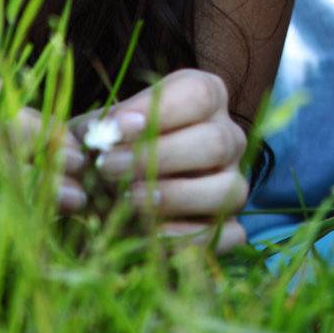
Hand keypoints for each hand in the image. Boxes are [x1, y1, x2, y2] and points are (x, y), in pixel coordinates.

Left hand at [70, 69, 248, 252]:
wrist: (112, 195)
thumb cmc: (112, 149)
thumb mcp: (101, 129)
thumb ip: (99, 127)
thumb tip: (103, 133)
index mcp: (206, 98)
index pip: (200, 94)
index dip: (159, 110)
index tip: (114, 128)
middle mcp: (228, 137)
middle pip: (215, 142)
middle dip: (158, 157)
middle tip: (108, 168)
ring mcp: (234, 182)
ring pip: (229, 189)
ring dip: (177, 197)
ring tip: (131, 200)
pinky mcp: (232, 225)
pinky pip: (231, 235)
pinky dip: (193, 238)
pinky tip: (153, 235)